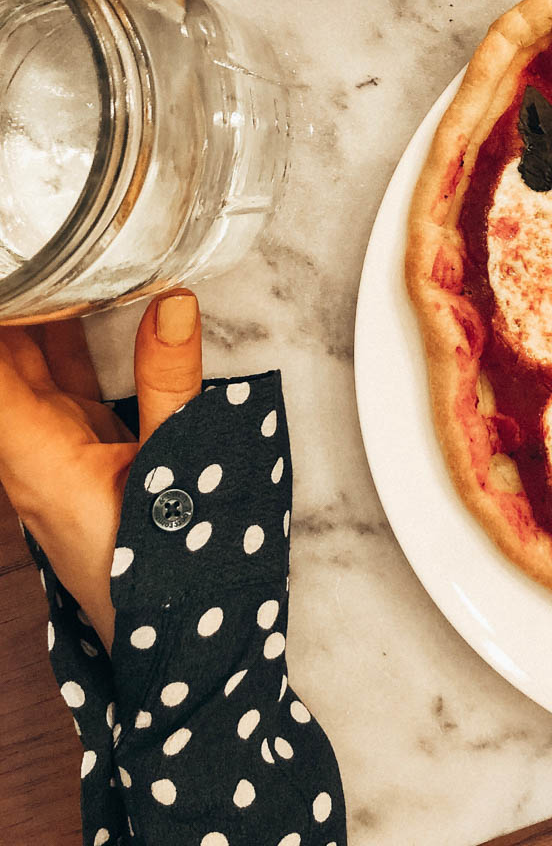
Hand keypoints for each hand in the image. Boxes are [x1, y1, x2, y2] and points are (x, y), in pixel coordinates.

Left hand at [0, 291, 202, 648]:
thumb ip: (170, 382)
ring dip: (35, 321)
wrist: (184, 650)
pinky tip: (86, 310)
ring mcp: (58, 460)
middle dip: (14, 308)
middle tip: (30, 251)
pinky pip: (62, 390)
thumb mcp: (178, 471)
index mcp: (36, 460)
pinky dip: (67, 346)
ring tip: (53, 262)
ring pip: (29, 375)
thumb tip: (170, 303)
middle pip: (2, 369)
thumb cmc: (172, 580)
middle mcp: (33, 458)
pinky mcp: (88, 462)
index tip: (10, 264)